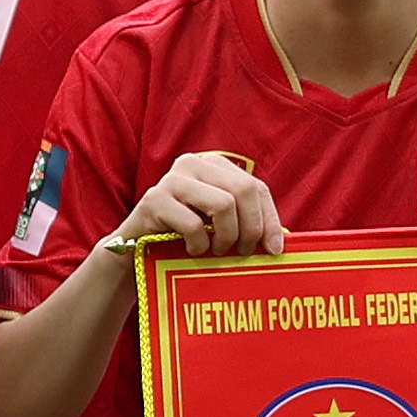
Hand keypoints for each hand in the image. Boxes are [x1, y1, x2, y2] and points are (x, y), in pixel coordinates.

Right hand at [117, 149, 282, 258]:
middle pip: (244, 190)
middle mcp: (192, 164)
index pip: (255, 187)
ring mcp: (171, 179)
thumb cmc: (182, 239)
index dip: (270, 219)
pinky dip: (199, 244)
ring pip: (223, 205)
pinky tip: (191, 250)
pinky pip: (193, 224)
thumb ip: (245, 222)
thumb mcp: (218, 225)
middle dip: (251, 227)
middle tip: (243, 251)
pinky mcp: (153, 200)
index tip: (273, 249)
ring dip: (226, 237)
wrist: (135, 253)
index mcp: (212, 165)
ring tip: (216, 251)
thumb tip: (281, 241)